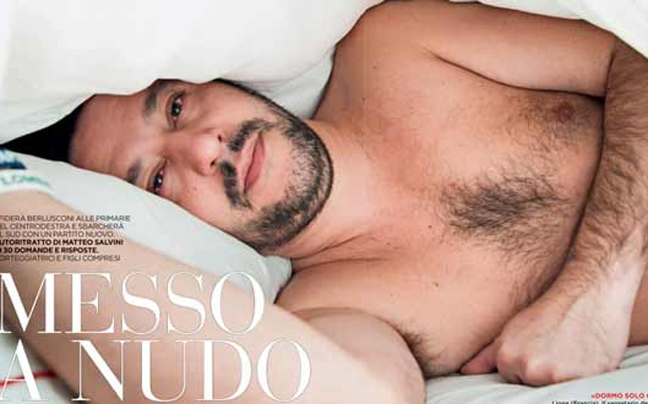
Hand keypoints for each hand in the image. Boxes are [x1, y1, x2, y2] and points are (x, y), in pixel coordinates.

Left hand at [460, 285, 630, 385]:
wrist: (588, 294)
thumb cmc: (550, 312)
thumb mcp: (513, 331)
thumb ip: (488, 355)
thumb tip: (464, 371)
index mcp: (507, 359)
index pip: (512, 378)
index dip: (527, 363)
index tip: (539, 346)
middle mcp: (527, 370)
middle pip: (531, 385)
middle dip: (542, 370)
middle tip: (555, 347)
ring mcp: (553, 376)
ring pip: (551, 387)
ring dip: (560, 375)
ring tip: (567, 352)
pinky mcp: (580, 380)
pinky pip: (575, 392)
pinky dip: (579, 378)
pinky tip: (581, 358)